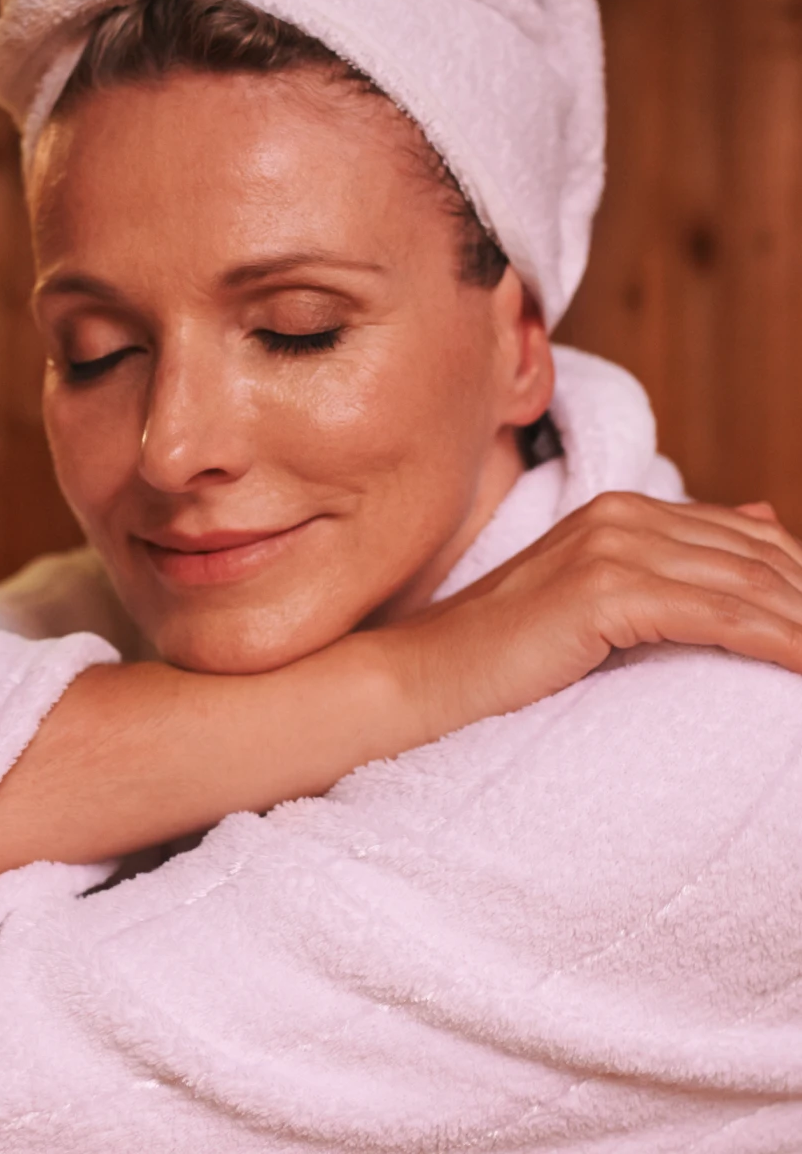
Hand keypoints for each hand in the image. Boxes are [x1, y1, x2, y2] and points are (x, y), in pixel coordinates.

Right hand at [376, 492, 801, 740]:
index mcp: (624, 512)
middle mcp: (623, 516)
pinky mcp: (604, 591)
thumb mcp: (598, 600)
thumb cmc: (505, 657)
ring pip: (753, 587)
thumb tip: (766, 516)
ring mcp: (612, 547)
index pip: (756, 541)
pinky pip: (723, 617)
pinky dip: (781, 644)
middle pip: (765, 559)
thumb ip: (677, 561)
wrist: (423, 677)